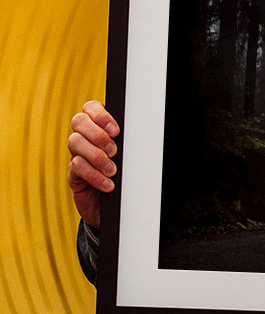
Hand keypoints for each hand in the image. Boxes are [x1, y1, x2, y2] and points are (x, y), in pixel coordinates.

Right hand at [67, 101, 119, 227]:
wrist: (116, 206)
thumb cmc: (126, 175)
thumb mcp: (128, 155)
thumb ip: (128, 142)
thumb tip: (140, 131)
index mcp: (98, 127)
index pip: (90, 107)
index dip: (100, 115)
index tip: (116, 131)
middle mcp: (85, 138)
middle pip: (78, 121)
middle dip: (98, 134)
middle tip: (114, 151)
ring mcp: (76, 155)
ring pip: (75, 142)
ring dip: (96, 156)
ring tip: (112, 170)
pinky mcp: (73, 174)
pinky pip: (76, 166)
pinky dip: (94, 175)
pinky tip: (107, 184)